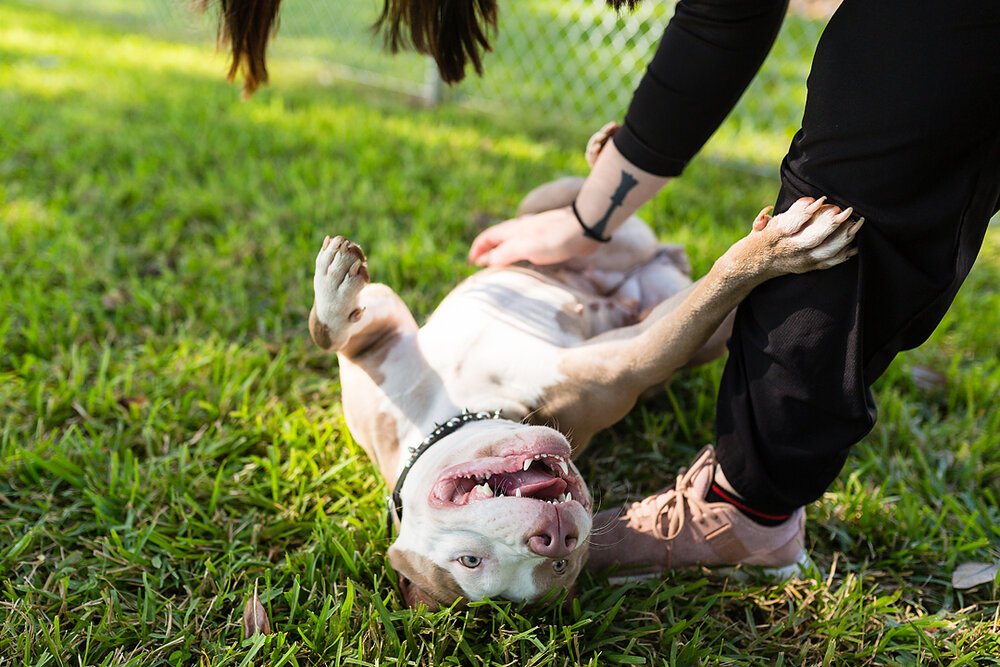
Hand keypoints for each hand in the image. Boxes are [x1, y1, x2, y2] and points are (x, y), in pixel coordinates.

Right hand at [468, 206, 601, 266]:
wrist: (586, 227)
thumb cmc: (556, 238)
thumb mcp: (526, 247)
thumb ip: (505, 253)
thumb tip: (486, 261)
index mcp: (513, 230)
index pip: (487, 238)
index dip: (477, 249)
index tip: (471, 263)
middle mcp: (521, 229)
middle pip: (498, 239)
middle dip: (487, 251)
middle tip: (482, 266)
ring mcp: (535, 233)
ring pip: (512, 242)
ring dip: (503, 253)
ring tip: (501, 266)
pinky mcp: (549, 238)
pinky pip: (527, 246)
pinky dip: (519, 254)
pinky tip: (526, 261)